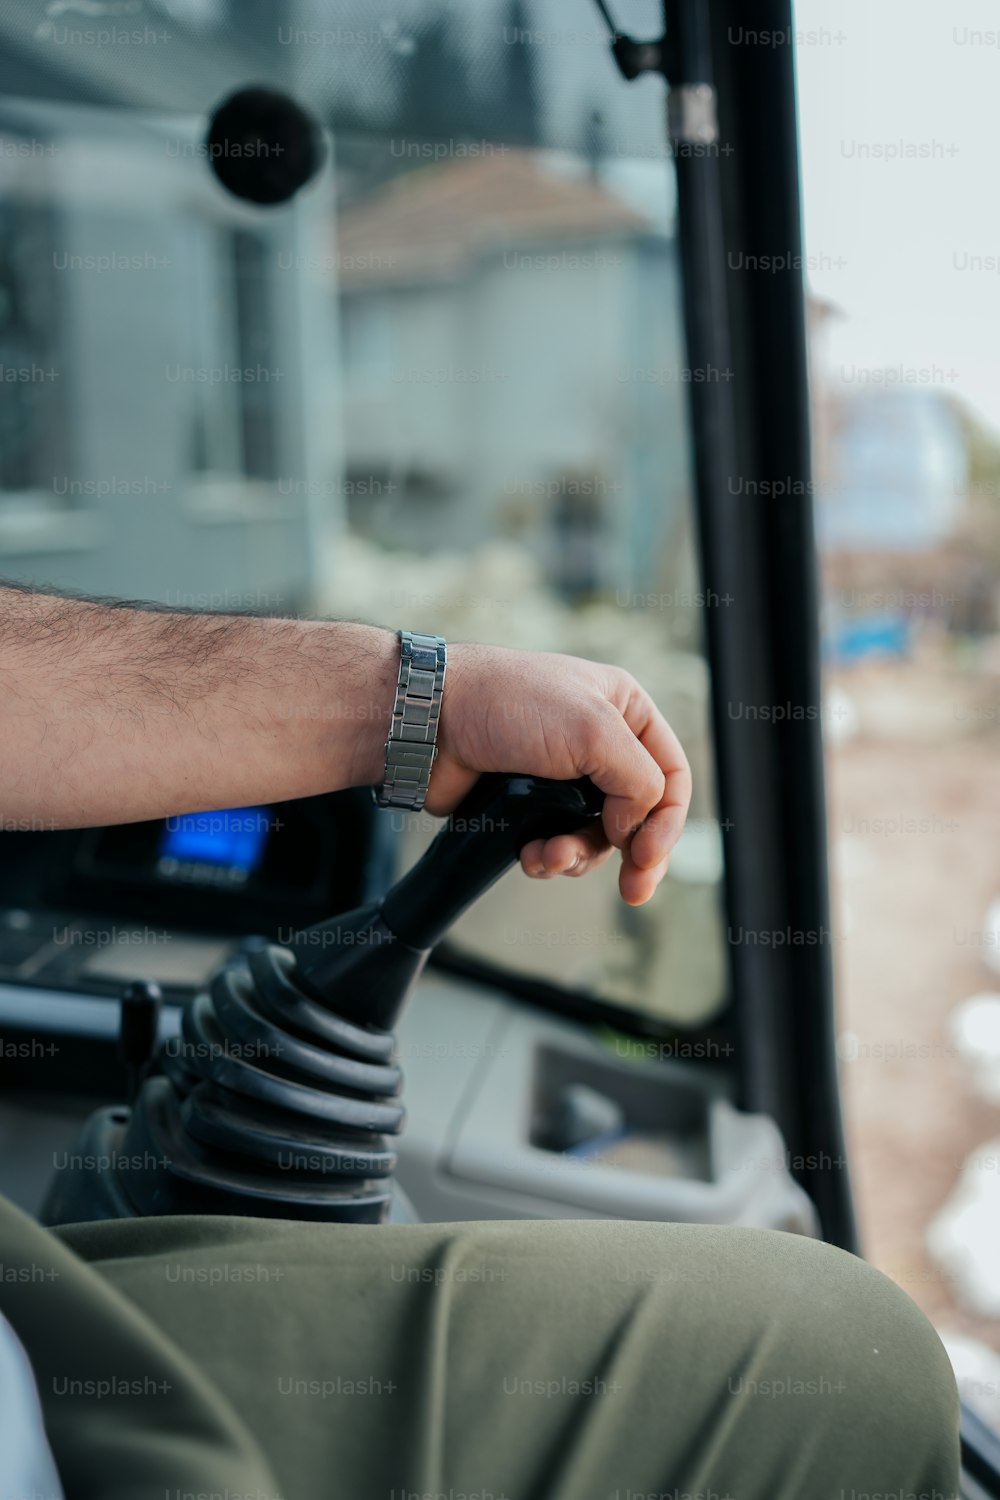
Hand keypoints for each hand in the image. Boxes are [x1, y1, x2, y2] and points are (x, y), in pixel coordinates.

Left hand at [425, 643, 690, 905]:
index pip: (671, 774)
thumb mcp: (593, 730)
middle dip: (631, 853)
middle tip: (633, 890)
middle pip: (638, 814)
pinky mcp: (529, 803)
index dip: (668, 822)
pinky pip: (558, 843)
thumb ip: (637, 781)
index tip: (647, 856)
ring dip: (578, 855)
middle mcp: (599, 741)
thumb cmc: (505, 704)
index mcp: (624, 709)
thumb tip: (634, 828)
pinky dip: (549, 857)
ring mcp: (563, 775)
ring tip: (549, 856)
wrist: (429, 721)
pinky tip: (530, 855)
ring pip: (596, 836)